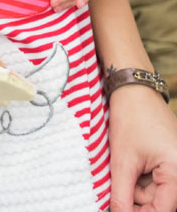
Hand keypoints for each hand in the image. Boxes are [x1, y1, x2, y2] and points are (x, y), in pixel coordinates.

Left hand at [108, 85, 176, 210]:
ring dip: (138, 188)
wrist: (134, 91)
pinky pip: (158, 180)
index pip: (163, 209)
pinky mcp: (172, 161)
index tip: (121, 211)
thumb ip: (122, 193)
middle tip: (120, 183)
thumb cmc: (131, 120)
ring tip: (126, 164)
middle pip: (161, 202)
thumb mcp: (122, 160)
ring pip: (157, 192)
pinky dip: (142, 178)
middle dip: (138, 199)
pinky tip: (132, 163)